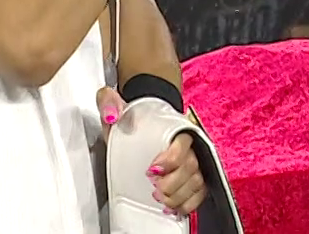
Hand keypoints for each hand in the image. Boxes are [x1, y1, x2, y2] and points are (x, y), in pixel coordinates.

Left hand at [98, 87, 206, 216]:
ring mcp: (191, 160)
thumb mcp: (114, 104)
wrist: (140, 121)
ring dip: (178, 196)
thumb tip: (112, 114)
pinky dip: (187, 203)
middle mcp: (188, 143)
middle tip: (154, 189)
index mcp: (174, 126)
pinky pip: (198, 192)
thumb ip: (109, 102)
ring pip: (196, 181)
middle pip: (191, 166)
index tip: (151, 170)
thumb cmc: (131, 117)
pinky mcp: (191, 176)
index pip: (182, 143)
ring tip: (160, 199)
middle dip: (172, 183)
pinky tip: (171, 207)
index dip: (171, 160)